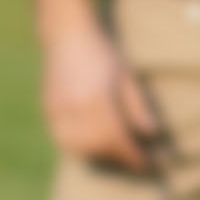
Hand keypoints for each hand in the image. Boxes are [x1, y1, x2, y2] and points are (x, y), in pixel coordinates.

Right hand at [43, 25, 163, 169]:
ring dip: (99, 157)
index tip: (150, 165)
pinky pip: (64, 139)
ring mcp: (58, 111)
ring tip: (116, 156)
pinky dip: (80, 148)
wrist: (68, 34)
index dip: (135, 156)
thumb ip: (138, 109)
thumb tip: (152, 136)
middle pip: (99, 148)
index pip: (119, 140)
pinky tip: (94, 145)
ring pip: (79, 148)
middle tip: (135, 162)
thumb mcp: (128, 79)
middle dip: (119, 159)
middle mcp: (76, 109)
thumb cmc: (104, 54)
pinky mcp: (48, 110)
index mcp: (98, 101)